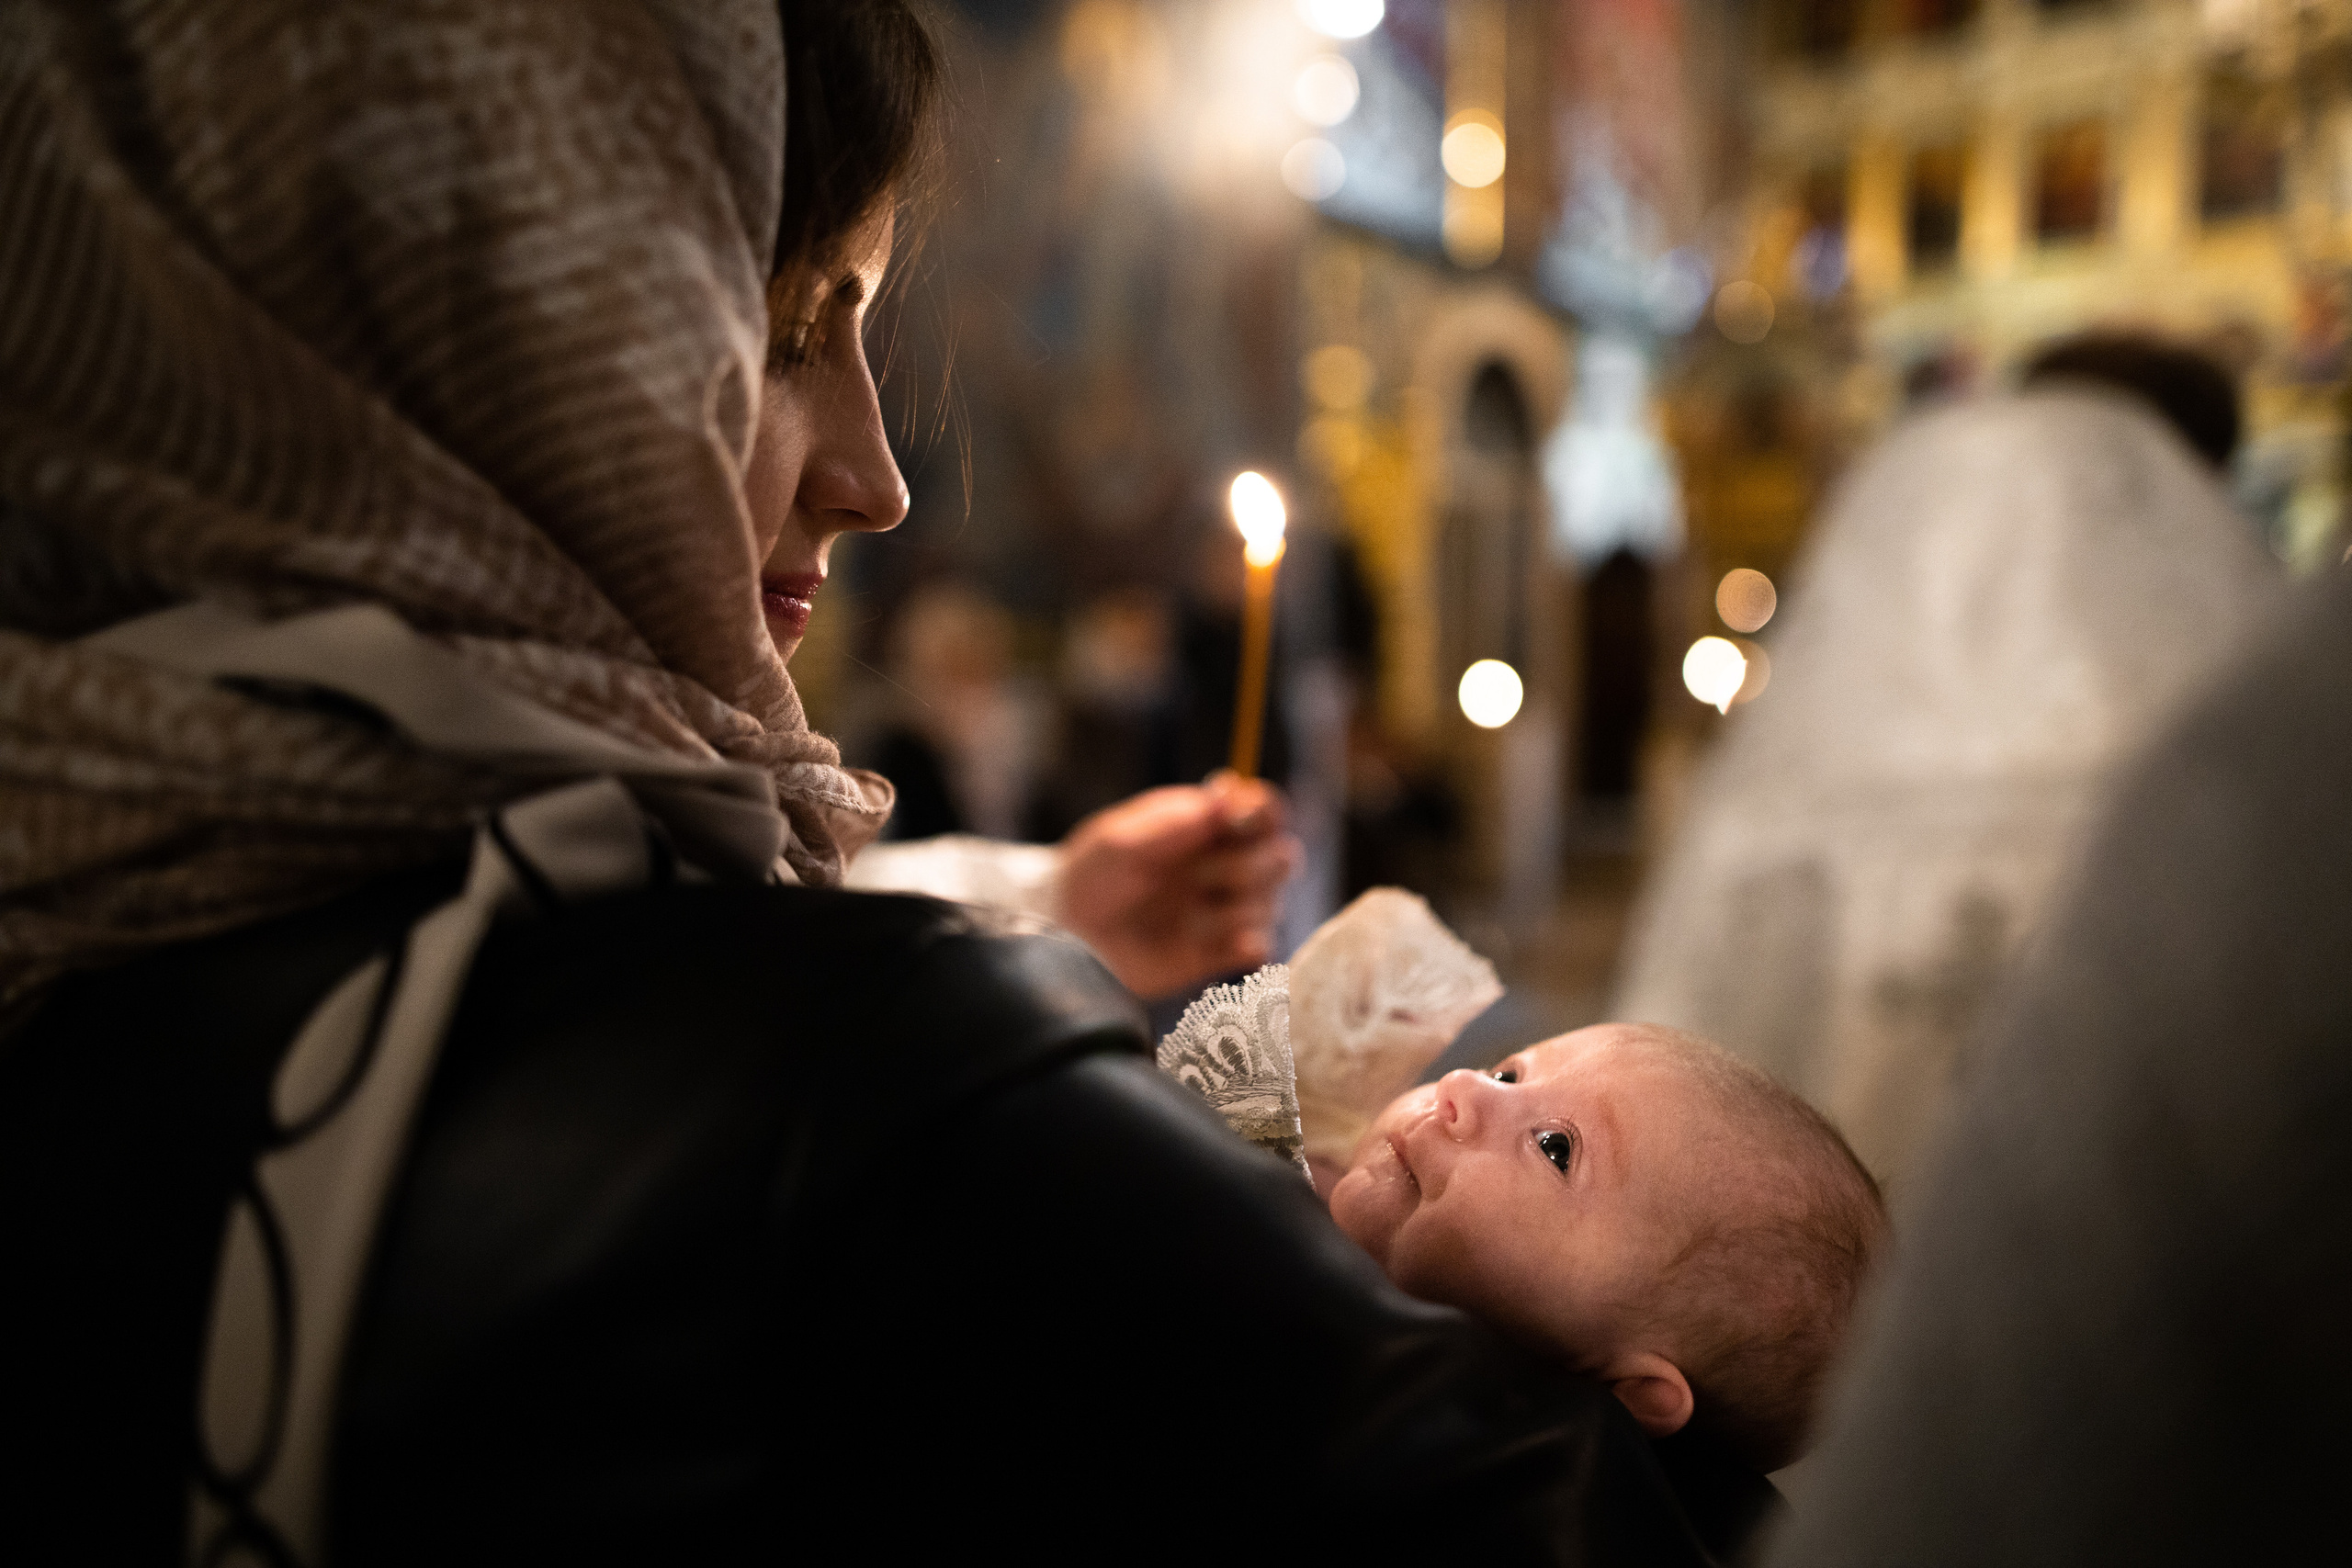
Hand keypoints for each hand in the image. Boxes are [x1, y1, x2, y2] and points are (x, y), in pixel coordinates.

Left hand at [1054, 773, 1302, 999]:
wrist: (1068, 939)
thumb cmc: (1088, 878)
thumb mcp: (1119, 841)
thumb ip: (1174, 821)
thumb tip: (1228, 792)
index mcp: (1206, 826)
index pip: (1263, 809)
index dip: (1260, 814)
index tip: (1231, 823)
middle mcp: (1224, 864)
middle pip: (1282, 856)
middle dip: (1248, 868)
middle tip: (1198, 877)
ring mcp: (1225, 909)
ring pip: (1271, 903)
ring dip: (1233, 910)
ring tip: (1188, 918)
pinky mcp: (1219, 951)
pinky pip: (1260, 946)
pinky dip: (1247, 944)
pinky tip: (1215, 942)